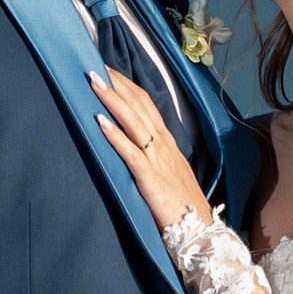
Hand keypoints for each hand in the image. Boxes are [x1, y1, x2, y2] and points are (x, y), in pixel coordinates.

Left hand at [91, 68, 210, 230]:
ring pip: (133, 122)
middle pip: (138, 105)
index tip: (107, 69)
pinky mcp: (150, 178)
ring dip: (112, 100)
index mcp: (166, 141)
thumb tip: (134, 143)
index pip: (145, 104)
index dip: (126, 85)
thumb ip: (152, 155)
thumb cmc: (180, 204)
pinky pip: (130, 152)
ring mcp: (157, 160)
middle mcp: (162, 144)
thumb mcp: (168, 171)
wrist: (199, 229)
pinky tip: (99, 121)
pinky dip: (115, 135)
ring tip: (93, 82)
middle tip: (93, 64)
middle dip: (116, 83)